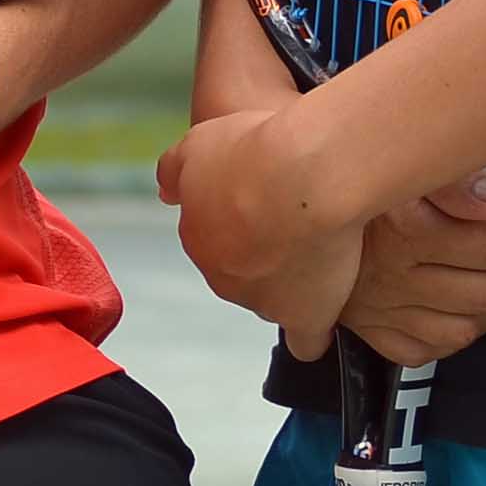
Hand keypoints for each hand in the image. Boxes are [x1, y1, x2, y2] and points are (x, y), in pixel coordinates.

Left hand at [156, 107, 360, 359]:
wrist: (304, 177)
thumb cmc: (254, 154)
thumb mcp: (198, 145)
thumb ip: (175, 171)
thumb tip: (165, 191)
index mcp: (198, 236)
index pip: (213, 239)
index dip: (239, 221)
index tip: (261, 202)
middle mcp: (224, 276)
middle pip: (241, 272)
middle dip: (262, 252)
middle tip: (294, 218)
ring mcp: (264, 301)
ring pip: (272, 299)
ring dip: (291, 282)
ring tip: (320, 248)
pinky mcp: (304, 316)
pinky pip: (305, 340)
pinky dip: (312, 333)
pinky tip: (320, 322)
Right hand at [337, 167, 485, 366]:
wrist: (287, 209)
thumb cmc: (348, 180)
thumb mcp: (400, 166)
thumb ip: (453, 176)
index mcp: (402, 230)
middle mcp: (394, 276)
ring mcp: (385, 311)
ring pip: (472, 324)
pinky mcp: (376, 334)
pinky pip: (434, 348)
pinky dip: (456, 330)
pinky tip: (458, 305)